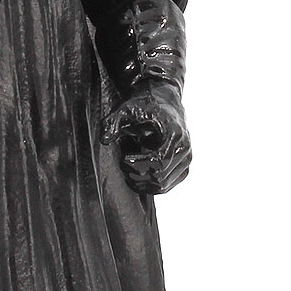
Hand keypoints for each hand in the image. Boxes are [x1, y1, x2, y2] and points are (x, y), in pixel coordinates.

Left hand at [101, 79, 191, 194]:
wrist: (164, 103)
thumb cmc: (147, 106)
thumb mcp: (127, 109)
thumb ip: (114, 122)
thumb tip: (105, 139)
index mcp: (175, 134)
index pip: (160, 161)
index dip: (140, 165)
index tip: (124, 159)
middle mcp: (185, 148)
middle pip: (160, 176)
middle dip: (137, 174)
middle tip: (123, 165)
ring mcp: (186, 160)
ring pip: (163, 185)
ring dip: (142, 183)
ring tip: (127, 170)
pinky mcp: (183, 167)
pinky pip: (167, 186)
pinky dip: (150, 186)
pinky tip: (136, 176)